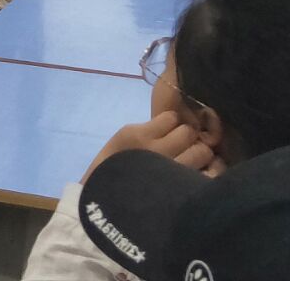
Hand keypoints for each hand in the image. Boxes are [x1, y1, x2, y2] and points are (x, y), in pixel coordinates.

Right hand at [84, 112, 217, 180]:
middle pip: (188, 132)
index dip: (172, 124)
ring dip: (199, 155)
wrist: (111, 208)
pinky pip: (212, 172)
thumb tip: (174, 123)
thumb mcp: (121, 143)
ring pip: (203, 151)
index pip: (171, 117)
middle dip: (187, 138)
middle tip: (181, 148)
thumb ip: (146, 131)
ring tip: (192, 163)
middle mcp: (158, 150)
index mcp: (137, 136)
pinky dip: (210, 171)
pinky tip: (201, 174)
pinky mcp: (189, 189)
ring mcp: (176, 171)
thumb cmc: (114, 172)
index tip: (168, 132)